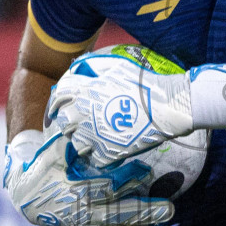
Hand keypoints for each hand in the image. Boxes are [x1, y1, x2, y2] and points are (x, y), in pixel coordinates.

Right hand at [3, 128, 175, 225]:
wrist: (25, 195)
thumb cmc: (41, 166)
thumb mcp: (50, 151)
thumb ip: (64, 141)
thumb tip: (75, 122)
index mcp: (71, 192)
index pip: (101, 188)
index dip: (123, 183)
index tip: (145, 173)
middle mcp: (80, 214)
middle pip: (117, 214)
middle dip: (143, 213)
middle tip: (169, 210)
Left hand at [46, 53, 225, 168]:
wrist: (170, 106)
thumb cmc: (145, 82)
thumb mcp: (117, 66)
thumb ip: (93, 66)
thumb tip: (78, 68)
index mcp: (85, 92)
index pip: (57, 97)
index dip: (55, 103)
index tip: (57, 108)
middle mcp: (84, 114)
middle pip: (62, 122)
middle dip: (66, 122)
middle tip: (75, 124)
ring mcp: (95, 136)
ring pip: (75, 144)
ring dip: (81, 141)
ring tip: (91, 138)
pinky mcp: (108, 153)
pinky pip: (93, 159)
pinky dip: (97, 156)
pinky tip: (105, 150)